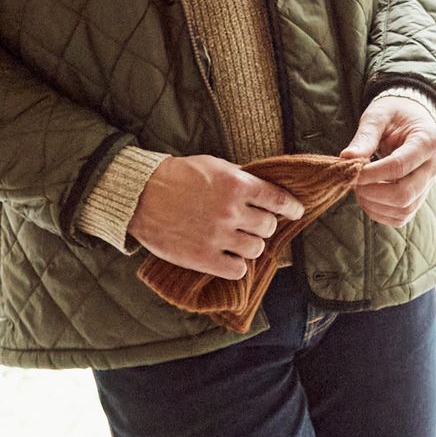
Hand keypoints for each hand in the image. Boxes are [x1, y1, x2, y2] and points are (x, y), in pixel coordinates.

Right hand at [126, 153, 304, 277]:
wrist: (140, 195)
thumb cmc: (177, 177)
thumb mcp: (214, 166)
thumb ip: (241, 180)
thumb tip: (266, 193)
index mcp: (237, 185)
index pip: (279, 200)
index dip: (291, 208)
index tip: (296, 212)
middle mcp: (231, 211)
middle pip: (268, 227)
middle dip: (263, 226)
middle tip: (252, 225)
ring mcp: (217, 237)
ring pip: (256, 250)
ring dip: (250, 246)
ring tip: (237, 241)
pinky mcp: (203, 258)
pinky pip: (237, 270)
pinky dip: (236, 265)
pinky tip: (227, 257)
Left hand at [341, 92, 435, 227]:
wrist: (412, 119)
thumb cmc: (395, 114)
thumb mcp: (378, 116)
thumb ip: (364, 137)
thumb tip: (347, 158)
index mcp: (429, 141)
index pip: (399, 166)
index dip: (371, 174)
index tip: (352, 172)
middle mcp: (434, 166)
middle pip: (404, 194)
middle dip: (372, 193)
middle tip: (354, 181)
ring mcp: (429, 185)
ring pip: (403, 210)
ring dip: (373, 205)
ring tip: (359, 187)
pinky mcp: (419, 197)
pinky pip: (401, 217)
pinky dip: (379, 213)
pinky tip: (368, 197)